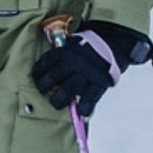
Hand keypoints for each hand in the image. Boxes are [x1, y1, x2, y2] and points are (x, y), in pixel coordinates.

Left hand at [31, 19, 146, 120]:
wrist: (115, 41)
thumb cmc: (90, 45)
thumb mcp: (73, 43)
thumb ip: (62, 54)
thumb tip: (47, 68)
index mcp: (65, 50)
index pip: (45, 63)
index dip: (38, 72)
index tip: (37, 78)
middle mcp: (73, 62)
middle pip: (53, 78)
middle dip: (44, 87)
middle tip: (43, 91)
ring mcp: (86, 73)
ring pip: (68, 90)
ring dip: (59, 99)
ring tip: (56, 103)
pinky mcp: (100, 82)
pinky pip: (90, 98)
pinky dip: (85, 107)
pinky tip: (81, 111)